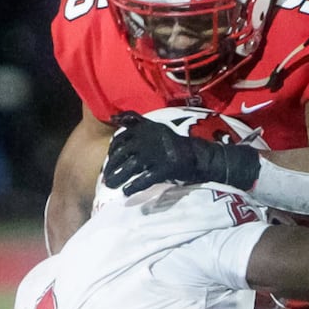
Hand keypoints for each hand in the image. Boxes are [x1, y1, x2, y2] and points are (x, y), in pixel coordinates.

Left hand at [102, 112, 260, 194]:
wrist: (201, 156)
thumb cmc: (176, 144)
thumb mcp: (155, 127)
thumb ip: (135, 121)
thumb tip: (114, 117)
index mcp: (147, 129)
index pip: (121, 138)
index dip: (113, 151)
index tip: (110, 160)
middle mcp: (150, 140)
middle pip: (123, 154)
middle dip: (112, 166)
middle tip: (107, 179)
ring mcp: (158, 155)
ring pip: (131, 167)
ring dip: (119, 177)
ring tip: (112, 186)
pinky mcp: (166, 169)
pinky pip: (145, 179)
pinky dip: (134, 186)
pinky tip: (127, 192)